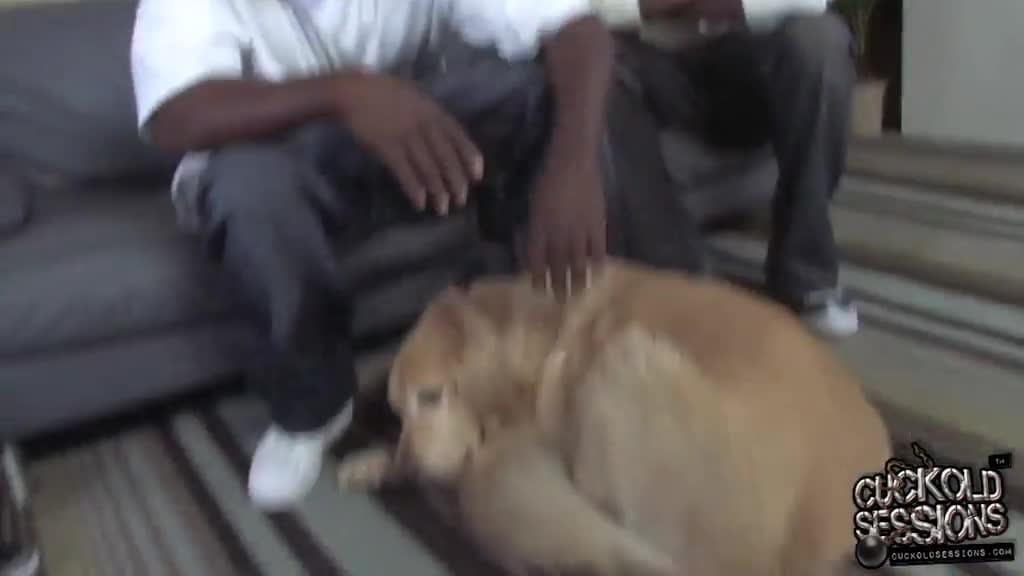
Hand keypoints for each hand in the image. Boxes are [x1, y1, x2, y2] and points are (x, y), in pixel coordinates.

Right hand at [337, 73, 483, 214]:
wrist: (355, 91)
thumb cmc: (388, 94)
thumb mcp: (418, 99)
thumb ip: (433, 117)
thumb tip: (450, 139)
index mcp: (434, 112)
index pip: (459, 137)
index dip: (470, 158)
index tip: (477, 176)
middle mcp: (424, 125)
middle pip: (446, 157)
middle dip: (456, 181)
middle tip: (461, 200)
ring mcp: (406, 136)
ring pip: (428, 168)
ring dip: (438, 191)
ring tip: (442, 208)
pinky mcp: (387, 147)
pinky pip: (405, 172)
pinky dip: (414, 189)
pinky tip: (420, 203)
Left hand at [526, 154, 606, 297]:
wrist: (574, 160)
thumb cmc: (548, 178)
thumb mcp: (533, 204)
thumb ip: (535, 227)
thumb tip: (534, 247)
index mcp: (539, 227)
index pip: (535, 259)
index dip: (536, 276)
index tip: (538, 289)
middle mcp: (558, 234)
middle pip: (557, 266)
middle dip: (557, 285)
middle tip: (559, 301)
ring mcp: (579, 231)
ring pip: (577, 263)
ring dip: (577, 281)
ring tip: (578, 294)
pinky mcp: (597, 225)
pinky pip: (598, 251)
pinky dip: (597, 264)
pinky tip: (597, 275)